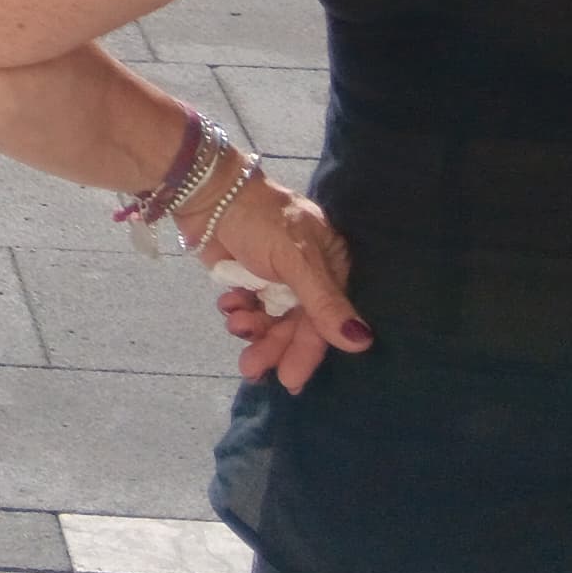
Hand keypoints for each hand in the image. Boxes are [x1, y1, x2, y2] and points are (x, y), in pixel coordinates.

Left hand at [192, 169, 365, 387]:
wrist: (208, 192)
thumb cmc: (261, 219)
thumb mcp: (296, 260)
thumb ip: (323, 303)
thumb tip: (362, 342)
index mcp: (330, 267)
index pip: (324, 319)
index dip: (307, 351)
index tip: (290, 380)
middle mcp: (307, 277)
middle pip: (296, 325)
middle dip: (274, 346)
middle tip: (252, 368)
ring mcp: (276, 279)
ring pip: (271, 321)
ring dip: (253, 331)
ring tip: (235, 325)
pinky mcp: (247, 279)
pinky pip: (249, 309)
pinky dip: (239, 313)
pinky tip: (228, 306)